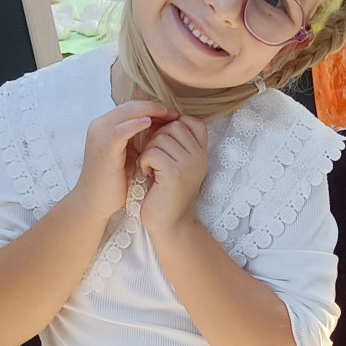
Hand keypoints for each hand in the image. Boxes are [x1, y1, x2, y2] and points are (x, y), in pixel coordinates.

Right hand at [75, 100, 172, 219]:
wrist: (94, 202)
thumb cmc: (113, 182)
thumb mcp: (128, 155)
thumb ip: (138, 141)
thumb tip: (161, 131)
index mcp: (105, 126)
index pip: (131, 108)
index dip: (152, 108)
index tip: (172, 114)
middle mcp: (100, 126)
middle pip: (130, 106)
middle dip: (154, 107)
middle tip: (174, 113)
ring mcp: (100, 135)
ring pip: (126, 112)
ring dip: (149, 112)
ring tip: (169, 115)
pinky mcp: (104, 148)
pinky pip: (121, 130)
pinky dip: (136, 124)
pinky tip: (151, 123)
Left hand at [138, 116, 209, 235]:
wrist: (171, 226)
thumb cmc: (168, 194)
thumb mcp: (178, 165)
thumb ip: (176, 145)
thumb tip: (159, 120)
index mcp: (201, 152)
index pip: (191, 121)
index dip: (172, 126)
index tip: (162, 145)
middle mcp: (200, 156)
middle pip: (173, 126)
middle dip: (156, 138)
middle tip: (153, 158)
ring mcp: (189, 164)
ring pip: (161, 137)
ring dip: (148, 151)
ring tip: (151, 167)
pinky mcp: (175, 174)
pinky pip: (153, 152)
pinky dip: (144, 161)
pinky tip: (147, 174)